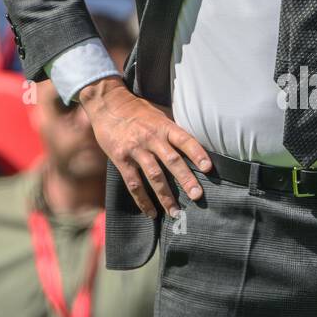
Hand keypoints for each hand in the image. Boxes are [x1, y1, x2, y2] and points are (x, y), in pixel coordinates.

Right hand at [78, 77, 211, 218]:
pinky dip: (142, 200)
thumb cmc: (138, 110)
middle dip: (186, 180)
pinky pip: (133, 183)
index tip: (208, 168)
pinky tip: (151, 212)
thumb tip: (194, 147)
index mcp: (164, 126)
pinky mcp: (121, 159)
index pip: (185, 140)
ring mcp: (135, 149)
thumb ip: (173, 130)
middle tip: (197, 196)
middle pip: (172, 161)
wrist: (107, 104)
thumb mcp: (159, 113)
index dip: (197, 153)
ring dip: (165, 196)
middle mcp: (151, 138)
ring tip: (175, 212)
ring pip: (154, 176)